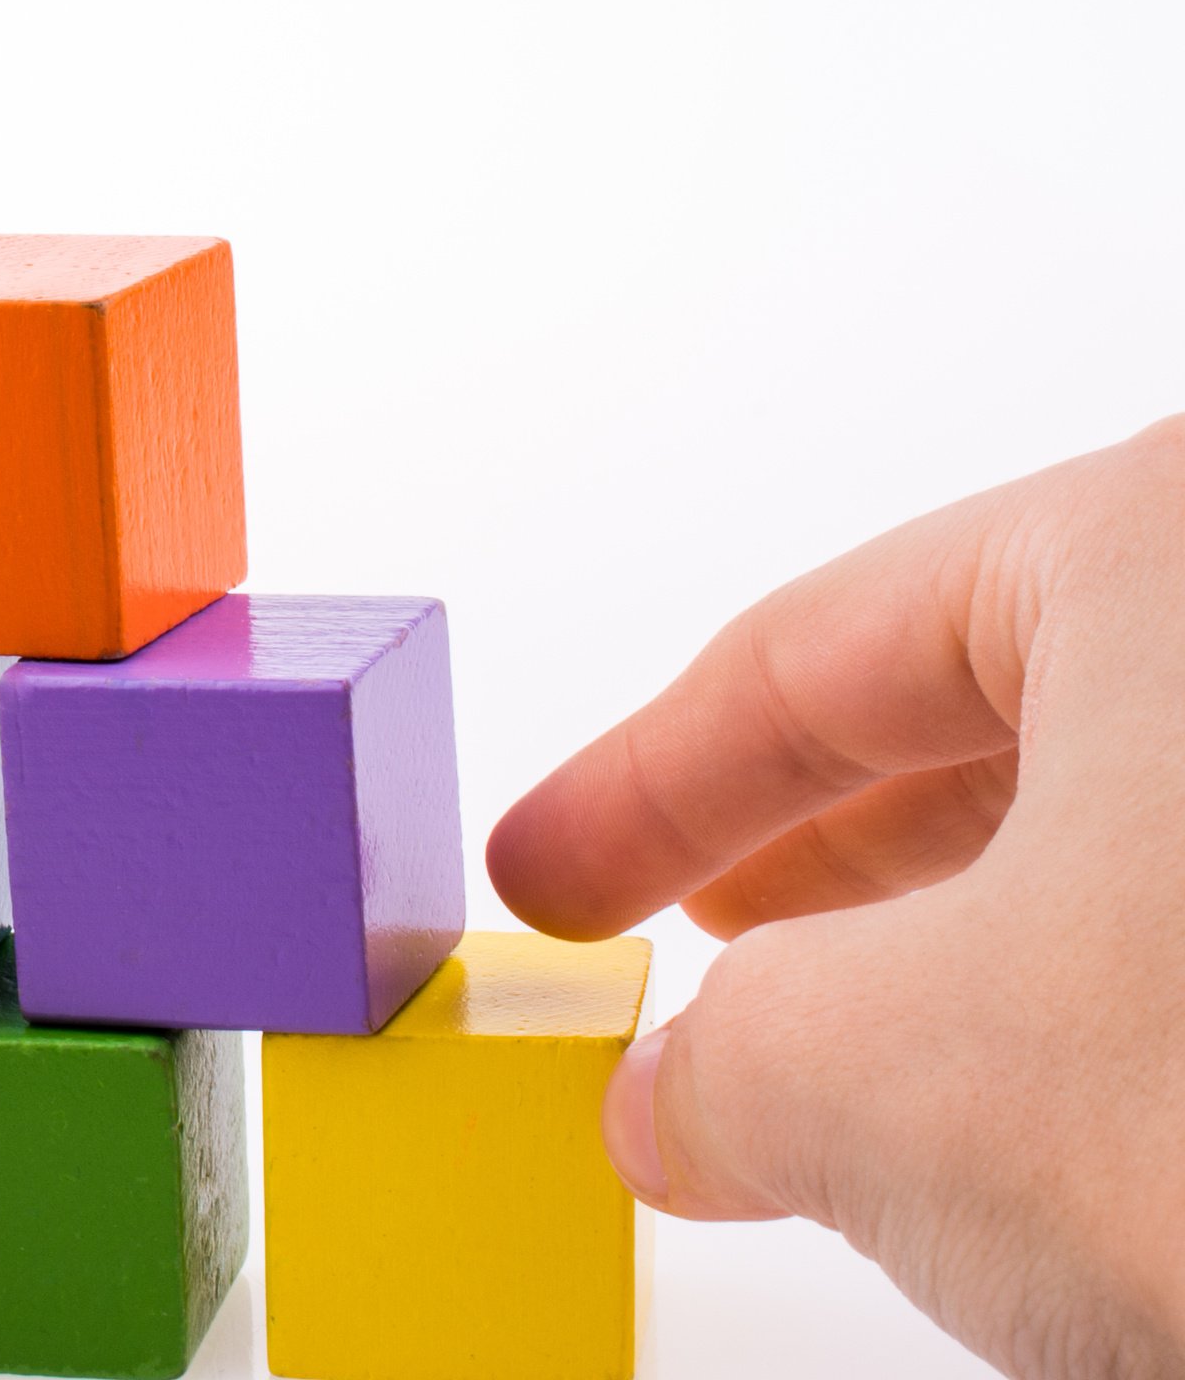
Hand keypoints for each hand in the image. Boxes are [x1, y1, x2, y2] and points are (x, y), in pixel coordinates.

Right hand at [489, 418, 1184, 1376]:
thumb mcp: (864, 1076)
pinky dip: (1123, 1015)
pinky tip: (1052, 1136)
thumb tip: (697, 1096)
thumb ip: (717, 1059)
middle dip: (808, 861)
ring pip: (1139, 834)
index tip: (554, 877)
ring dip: (965, 952)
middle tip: (673, 953)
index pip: (821, 645)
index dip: (643, 783)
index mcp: (1173, 539)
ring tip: (841, 1075)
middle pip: (990, 715)